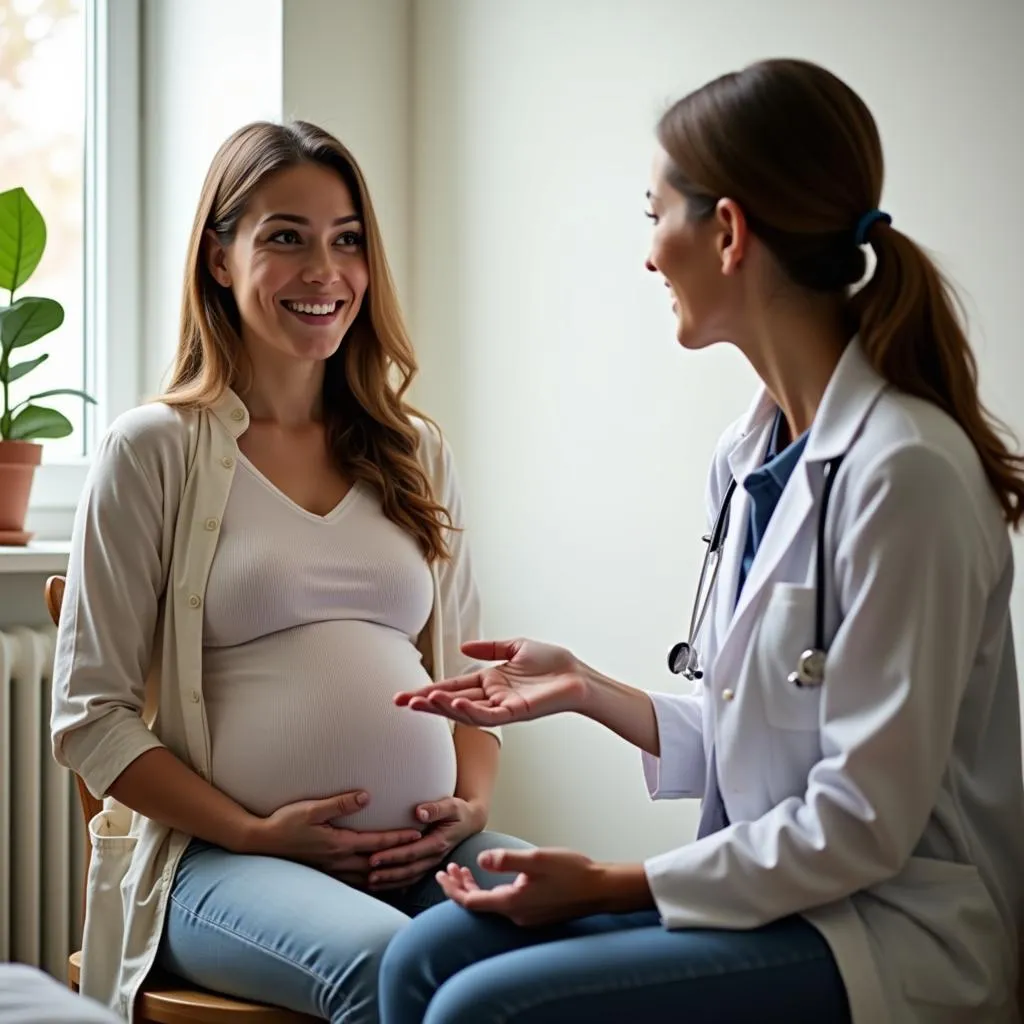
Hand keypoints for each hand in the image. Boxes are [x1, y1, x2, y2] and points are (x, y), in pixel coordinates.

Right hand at [250, 790, 421, 885]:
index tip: (418, 834)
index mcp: (338, 844)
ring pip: (368, 879)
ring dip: (389, 876)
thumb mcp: (311, 808)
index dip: (398, 838)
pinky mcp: (326, 874)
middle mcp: (338, 861)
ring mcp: (332, 871)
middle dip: (400, 860)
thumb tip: (367, 797)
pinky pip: (355, 884)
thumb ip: (340, 803)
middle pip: (377, 864)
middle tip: (423, 855)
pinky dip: (372, 885)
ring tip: (409, 873)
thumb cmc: (285, 822)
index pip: (376, 842)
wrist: (261, 842)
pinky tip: (380, 884)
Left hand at [365, 796, 486, 891]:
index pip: (412, 853)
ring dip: (390, 881)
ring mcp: (432, 863)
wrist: (470, 822)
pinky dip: (397, 884)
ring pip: (409, 877)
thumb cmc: (459, 811)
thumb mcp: (452, 805)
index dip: (393, 856)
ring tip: (370, 882)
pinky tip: (382, 885)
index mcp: (439, 843)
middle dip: (387, 872)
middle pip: (408, 869)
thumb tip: (419, 812)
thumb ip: (436, 808)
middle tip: (367, 872)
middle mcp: (435, 857)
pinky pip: (412, 878)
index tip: (374, 857)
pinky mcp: (428, 865)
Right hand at [394, 639, 587, 726]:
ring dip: (442, 707)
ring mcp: (502, 706)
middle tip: (400, 703)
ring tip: (419, 702)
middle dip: (426, 703)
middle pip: (453, 701)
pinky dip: (469, 710)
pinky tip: (454, 703)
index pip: (453, 687)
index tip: (405, 694)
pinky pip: (488, 715)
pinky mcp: (515, 713)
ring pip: (465, 711)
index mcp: (490, 682)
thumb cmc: (553, 663)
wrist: (578, 675)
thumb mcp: (516, 647)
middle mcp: (492, 696)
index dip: (430, 690)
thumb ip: (490, 648)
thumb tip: (464, 647)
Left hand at [435, 847, 619, 926]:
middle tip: (448, 870)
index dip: (452, 889)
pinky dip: (491, 891)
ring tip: (465, 871)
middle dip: (460, 887)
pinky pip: (504, 904)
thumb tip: (480, 860)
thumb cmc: (571, 872)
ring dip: (476, 888)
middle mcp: (516, 915)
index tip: (441, 874)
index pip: (471, 902)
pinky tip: (494, 880)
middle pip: (478, 905)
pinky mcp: (536, 914)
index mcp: (512, 903)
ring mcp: (526, 917)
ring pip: (490, 905)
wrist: (600, 889)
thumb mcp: (537, 859)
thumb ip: (506, 860)